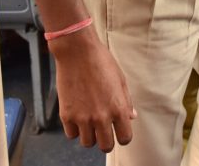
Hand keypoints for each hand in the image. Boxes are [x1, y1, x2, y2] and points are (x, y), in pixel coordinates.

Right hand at [49, 28, 135, 151]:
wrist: (77, 51)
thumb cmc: (101, 62)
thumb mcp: (120, 80)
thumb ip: (126, 102)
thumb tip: (132, 117)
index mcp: (118, 109)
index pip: (125, 139)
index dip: (123, 136)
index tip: (119, 132)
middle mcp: (101, 117)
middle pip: (106, 146)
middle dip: (106, 140)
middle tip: (103, 130)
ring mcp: (83, 118)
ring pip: (87, 143)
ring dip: (89, 135)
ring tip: (89, 121)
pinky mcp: (66, 115)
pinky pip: (71, 134)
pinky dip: (74, 129)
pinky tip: (77, 116)